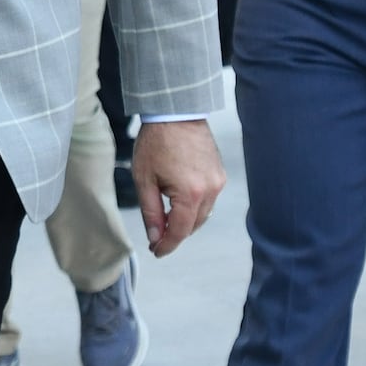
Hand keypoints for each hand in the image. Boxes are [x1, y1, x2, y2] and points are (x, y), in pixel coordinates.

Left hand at [131, 120, 224, 256]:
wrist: (176, 113)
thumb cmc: (156, 142)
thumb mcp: (144, 180)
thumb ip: (151, 212)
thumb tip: (155, 237)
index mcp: (190, 193)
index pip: (180, 231)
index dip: (167, 245)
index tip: (156, 252)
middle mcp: (210, 190)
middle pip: (193, 226)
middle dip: (175, 234)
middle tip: (157, 239)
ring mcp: (218, 181)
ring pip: (203, 215)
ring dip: (186, 221)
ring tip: (166, 220)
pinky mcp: (220, 174)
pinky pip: (209, 200)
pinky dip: (195, 207)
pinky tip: (179, 203)